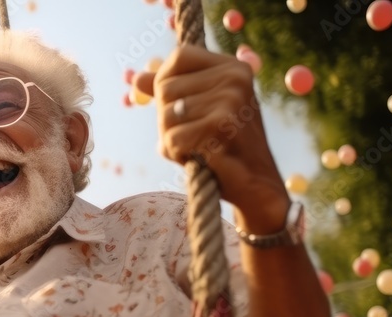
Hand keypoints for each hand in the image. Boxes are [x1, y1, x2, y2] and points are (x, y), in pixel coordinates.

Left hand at [133, 46, 289, 232]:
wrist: (256, 184)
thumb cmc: (224, 146)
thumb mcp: (198, 111)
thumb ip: (169, 92)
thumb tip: (135, 79)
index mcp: (233, 67)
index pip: (179, 57)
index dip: (164, 81)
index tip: (175, 106)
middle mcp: (234, 77)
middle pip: (165, 88)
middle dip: (167, 119)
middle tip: (193, 134)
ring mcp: (230, 100)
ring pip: (165, 115)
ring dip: (171, 139)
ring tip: (197, 146)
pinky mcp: (221, 125)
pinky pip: (172, 138)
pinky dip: (177, 154)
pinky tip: (199, 158)